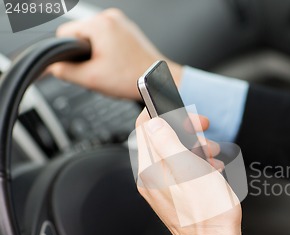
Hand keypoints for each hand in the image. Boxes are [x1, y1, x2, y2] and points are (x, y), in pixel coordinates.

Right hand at [49, 8, 182, 99]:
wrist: (157, 81)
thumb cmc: (132, 78)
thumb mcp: (91, 78)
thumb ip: (65, 71)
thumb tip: (52, 67)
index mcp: (101, 24)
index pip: (65, 33)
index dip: (66, 53)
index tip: (78, 66)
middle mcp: (111, 18)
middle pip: (80, 35)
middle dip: (84, 54)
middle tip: (99, 70)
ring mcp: (122, 23)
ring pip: (93, 38)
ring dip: (96, 54)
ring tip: (110, 68)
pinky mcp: (128, 31)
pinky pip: (107, 39)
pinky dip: (107, 52)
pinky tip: (117, 64)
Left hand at [135, 110, 244, 234]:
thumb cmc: (207, 211)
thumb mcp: (189, 169)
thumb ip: (167, 142)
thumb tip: (152, 121)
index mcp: (150, 169)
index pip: (144, 128)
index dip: (163, 112)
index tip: (183, 111)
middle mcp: (151, 178)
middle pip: (160, 139)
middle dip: (184, 129)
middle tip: (203, 130)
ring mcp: (162, 188)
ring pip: (173, 154)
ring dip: (194, 146)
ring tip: (212, 153)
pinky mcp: (174, 195)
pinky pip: (180, 170)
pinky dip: (196, 163)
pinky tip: (211, 168)